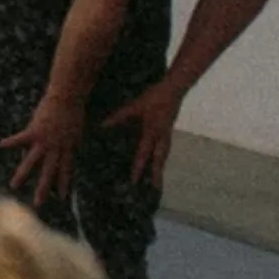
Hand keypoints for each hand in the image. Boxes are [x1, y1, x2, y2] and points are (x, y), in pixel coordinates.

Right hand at [5, 85, 89, 208]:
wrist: (68, 97)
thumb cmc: (73, 110)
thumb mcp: (77, 129)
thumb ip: (73, 140)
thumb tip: (73, 146)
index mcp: (67, 148)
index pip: (65, 170)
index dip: (64, 184)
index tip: (62, 198)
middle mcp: (55, 148)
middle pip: (49, 172)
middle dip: (43, 188)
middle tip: (38, 204)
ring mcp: (44, 141)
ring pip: (32, 162)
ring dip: (23, 175)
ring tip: (13, 185)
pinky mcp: (34, 131)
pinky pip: (20, 139)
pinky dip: (10, 142)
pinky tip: (0, 145)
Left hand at [117, 75, 187, 191]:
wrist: (174, 89)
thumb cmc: (154, 97)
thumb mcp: (134, 106)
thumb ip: (119, 117)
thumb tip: (103, 125)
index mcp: (152, 132)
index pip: (143, 154)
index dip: (138, 168)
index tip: (133, 182)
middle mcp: (161, 137)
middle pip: (159, 160)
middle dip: (157, 175)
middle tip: (155, 189)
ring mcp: (167, 135)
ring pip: (164, 155)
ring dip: (160, 167)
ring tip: (158, 180)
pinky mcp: (169, 131)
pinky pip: (165, 148)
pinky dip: (162, 157)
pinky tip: (159, 160)